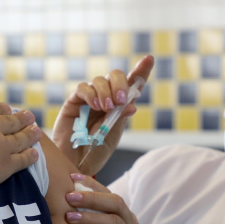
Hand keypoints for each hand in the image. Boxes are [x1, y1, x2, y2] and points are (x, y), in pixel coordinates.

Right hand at [0, 92, 41, 197]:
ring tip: (37, 130)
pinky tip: (35, 153)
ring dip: (30, 133)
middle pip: (10, 121)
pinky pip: (23, 159)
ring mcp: (2, 147)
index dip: (1, 108)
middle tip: (30, 116)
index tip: (8, 109)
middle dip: (21, 118)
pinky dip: (30, 155)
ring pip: (21, 138)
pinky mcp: (6, 166)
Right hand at [53, 55, 153, 174]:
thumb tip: (131, 104)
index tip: (149, 59)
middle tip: (121, 100)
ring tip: (107, 108)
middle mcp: (106, 97)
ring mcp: (90, 97)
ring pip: (100, 80)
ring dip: (106, 91)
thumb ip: (120, 118)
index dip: (141, 70)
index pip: (133, 83)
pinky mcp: (74, 101)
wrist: (76, 164)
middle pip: (115, 76)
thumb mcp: (112, 135)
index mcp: (120, 104)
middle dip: (120, 84)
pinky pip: (83, 88)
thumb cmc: (95, 151)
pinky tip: (96, 106)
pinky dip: (91, 94)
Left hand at [64, 174, 151, 223]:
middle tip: (68, 196)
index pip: (110, 194)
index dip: (92, 185)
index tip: (71, 177)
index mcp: (126, 219)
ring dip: (91, 218)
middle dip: (92, 198)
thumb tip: (61, 202)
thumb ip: (90, 222)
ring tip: (70, 217)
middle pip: (116, 204)